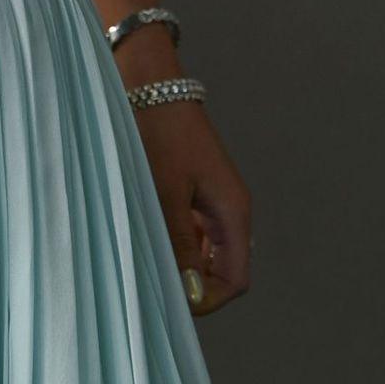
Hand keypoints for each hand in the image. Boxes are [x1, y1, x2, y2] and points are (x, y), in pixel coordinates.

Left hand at [131, 96, 251, 316]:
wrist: (150, 81)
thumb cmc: (159, 134)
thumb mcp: (166, 193)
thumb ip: (180, 245)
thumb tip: (191, 294)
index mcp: (233, 211)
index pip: (236, 279)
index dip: (209, 298)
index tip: (174, 302)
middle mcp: (229, 208)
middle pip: (223, 268)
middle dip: (193, 282)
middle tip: (155, 282)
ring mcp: (212, 198)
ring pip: (205, 250)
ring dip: (181, 260)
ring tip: (147, 258)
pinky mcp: (194, 187)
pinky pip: (192, 229)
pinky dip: (174, 239)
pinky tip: (148, 235)